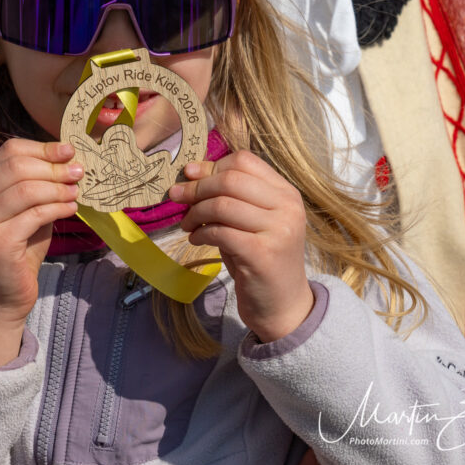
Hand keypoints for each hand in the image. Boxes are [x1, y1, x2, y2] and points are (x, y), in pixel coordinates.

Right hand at [0, 139, 81, 364]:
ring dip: (57, 187)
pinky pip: (33, 214)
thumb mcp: (27, 211)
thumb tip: (68, 158)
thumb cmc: (18, 252)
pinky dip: (56, 208)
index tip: (68, 150)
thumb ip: (38, 185)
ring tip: (77, 190)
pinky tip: (70, 208)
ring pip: (25, 189)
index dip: (41, 148)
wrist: (2, 298)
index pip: (7, 152)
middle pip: (16, 166)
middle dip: (53, 166)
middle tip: (78, 171)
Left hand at [168, 150, 313, 341]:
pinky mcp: (263, 254)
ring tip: (187, 224)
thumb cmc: (259, 257)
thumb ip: (229, 195)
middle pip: (230, 179)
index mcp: (286, 192)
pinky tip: (196, 239)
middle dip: (197, 187)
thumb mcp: (249, 220)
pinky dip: (201, 233)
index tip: (189, 175)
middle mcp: (288, 207)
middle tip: (177, 197)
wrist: (282, 304)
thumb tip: (191, 170)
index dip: (211, 165)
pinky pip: (221, 232)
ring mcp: (279, 230)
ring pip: (223, 205)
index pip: (244, 160)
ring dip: (195, 212)